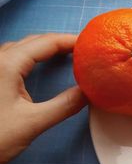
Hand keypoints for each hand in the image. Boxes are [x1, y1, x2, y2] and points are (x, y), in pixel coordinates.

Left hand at [0, 33, 86, 163]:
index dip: (70, 41)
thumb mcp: (33, 123)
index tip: (91, 44)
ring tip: (68, 54)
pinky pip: (14, 58)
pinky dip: (34, 57)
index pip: (46, 43)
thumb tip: (88, 93)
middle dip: (60, 42)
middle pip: (34, 42)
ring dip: (46, 48)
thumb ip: (64, 106)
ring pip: (23, 48)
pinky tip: (41, 65)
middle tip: (84, 50)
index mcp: (7, 65)